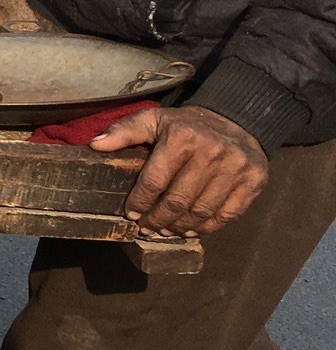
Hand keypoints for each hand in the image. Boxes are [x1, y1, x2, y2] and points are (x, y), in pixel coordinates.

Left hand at [91, 105, 267, 235]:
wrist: (238, 119)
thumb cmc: (187, 125)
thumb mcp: (153, 119)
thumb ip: (124, 131)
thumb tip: (95, 145)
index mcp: (183, 137)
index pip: (155, 181)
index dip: (140, 202)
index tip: (131, 214)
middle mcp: (212, 152)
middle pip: (178, 201)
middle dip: (157, 220)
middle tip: (146, 228)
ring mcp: (236, 168)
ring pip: (202, 211)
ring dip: (179, 227)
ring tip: (165, 231)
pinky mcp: (253, 181)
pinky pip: (227, 214)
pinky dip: (207, 227)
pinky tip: (191, 230)